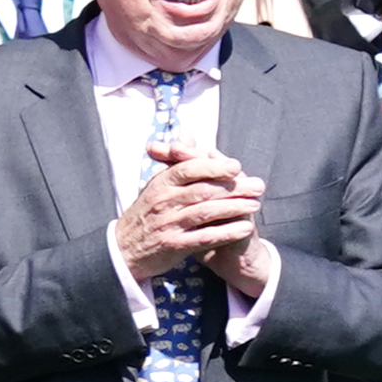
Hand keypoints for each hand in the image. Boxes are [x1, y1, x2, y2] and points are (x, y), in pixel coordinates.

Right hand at [110, 146, 261, 287]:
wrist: (123, 250)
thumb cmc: (146, 213)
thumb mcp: (155, 184)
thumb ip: (176, 160)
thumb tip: (187, 131)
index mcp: (160, 184)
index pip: (188, 169)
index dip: (213, 166)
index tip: (237, 166)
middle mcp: (164, 202)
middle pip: (203, 190)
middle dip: (234, 187)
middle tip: (258, 186)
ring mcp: (169, 224)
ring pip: (206, 212)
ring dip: (234, 208)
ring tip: (256, 204)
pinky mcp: (174, 245)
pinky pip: (205, 237)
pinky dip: (227, 232)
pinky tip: (245, 228)